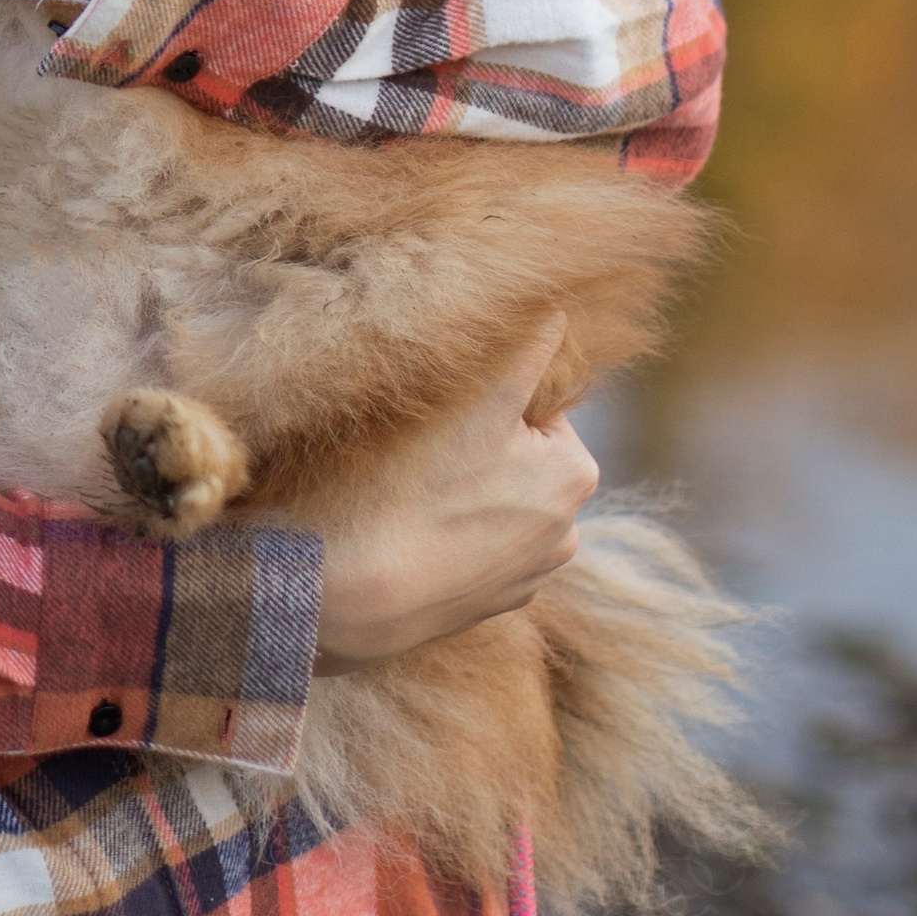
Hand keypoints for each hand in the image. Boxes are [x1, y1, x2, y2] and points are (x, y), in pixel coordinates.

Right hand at [303, 321, 598, 667]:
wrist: (341, 600)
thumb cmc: (406, 492)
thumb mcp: (476, 403)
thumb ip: (527, 348)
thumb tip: (560, 307)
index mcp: (575, 476)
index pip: (534, 402)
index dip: (484, 391)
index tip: (438, 403)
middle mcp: (564, 535)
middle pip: (513, 451)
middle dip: (472, 438)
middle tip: (413, 441)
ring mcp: (520, 579)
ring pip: (486, 497)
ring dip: (454, 484)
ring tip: (401, 485)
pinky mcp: (476, 609)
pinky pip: (462, 544)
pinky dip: (441, 530)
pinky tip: (401, 527)